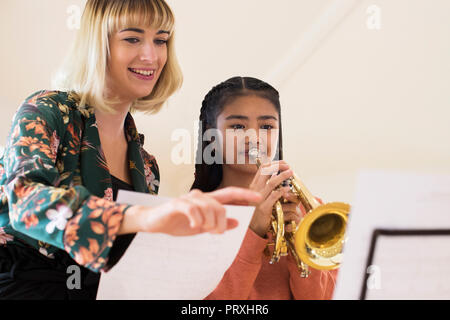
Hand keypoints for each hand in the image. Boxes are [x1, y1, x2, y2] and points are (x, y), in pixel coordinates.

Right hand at [125, 187, 261, 236]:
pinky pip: (192, 209)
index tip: (258, 198)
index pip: (229, 194)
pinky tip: (194, 226)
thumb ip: (218, 223)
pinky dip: (196, 219)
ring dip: (209, 222)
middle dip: (221, 222)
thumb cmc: (177, 223)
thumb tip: (237, 222)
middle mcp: (200, 196)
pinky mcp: (177, 203)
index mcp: (207, 201)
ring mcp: (188, 199)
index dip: (244, 194)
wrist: (153, 222)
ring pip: (208, 207)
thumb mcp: (201, 227)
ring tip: (203, 230)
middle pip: (220, 206)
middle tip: (215, 233)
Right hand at [248, 160, 293, 236]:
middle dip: (278, 166)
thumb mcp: (258, 196)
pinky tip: (287, 188)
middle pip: (266, 171)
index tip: (283, 163)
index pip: (262, 168)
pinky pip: (274, 196)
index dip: (273, 163)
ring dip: (282, 176)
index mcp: (254, 185)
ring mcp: (259, 199)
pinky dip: (282, 191)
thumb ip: (265, 187)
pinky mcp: (264, 208)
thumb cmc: (256, 212)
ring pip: (271, 182)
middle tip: (288, 166)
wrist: (251, 228)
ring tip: (291, 172)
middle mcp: (255, 190)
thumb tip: (277, 177)